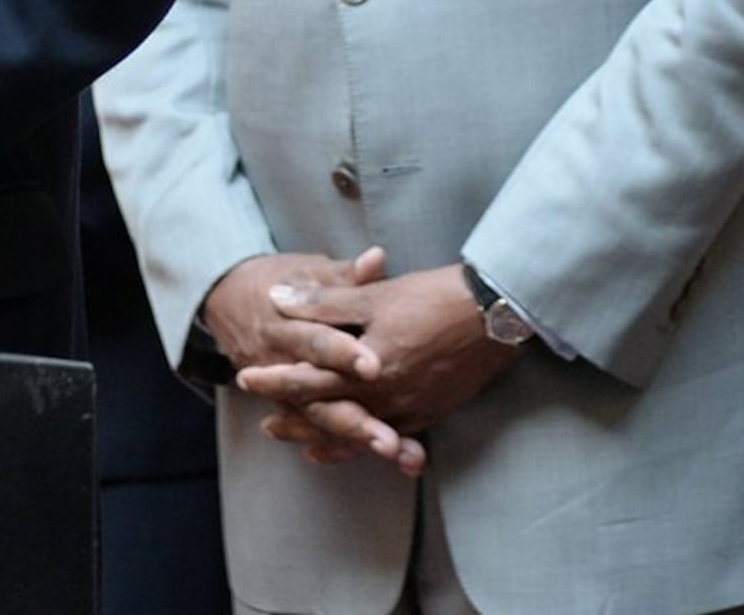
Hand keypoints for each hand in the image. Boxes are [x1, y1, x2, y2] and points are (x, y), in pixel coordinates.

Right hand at [204, 249, 408, 467]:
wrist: (227, 301)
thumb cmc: (279, 282)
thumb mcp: (307, 272)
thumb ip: (345, 276)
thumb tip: (377, 259)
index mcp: (287, 325)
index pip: (317, 342)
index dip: (343, 355)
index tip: (373, 366)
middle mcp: (282, 366)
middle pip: (319, 397)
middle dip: (354, 420)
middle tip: (388, 439)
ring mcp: (285, 392)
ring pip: (322, 421)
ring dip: (359, 441)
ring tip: (397, 451)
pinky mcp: (292, 407)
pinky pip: (320, 433)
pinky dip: (350, 449)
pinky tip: (387, 460)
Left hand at [238, 263, 521, 475]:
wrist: (496, 315)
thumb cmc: (435, 298)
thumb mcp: (375, 295)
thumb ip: (325, 303)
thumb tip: (277, 299)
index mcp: (363, 366)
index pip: (307, 378)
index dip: (275, 380)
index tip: (247, 380)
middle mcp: (384, 395)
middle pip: (329, 414)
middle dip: (295, 422)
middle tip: (267, 428)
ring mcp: (410, 408)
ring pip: (359, 432)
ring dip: (329, 438)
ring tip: (304, 447)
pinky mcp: (433, 411)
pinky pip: (393, 435)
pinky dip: (370, 443)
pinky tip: (365, 447)